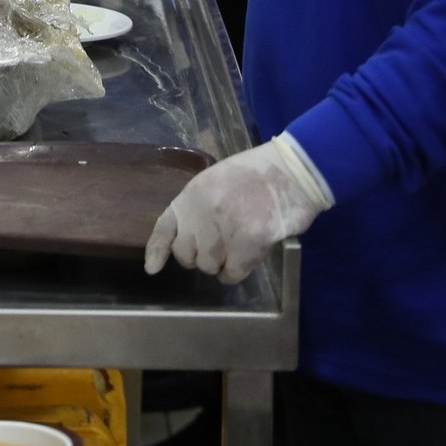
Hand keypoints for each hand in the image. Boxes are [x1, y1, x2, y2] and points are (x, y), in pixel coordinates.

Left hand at [144, 135, 332, 281]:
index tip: (152, 268)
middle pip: (186, 255)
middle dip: (199, 256)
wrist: (292, 171)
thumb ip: (199, 207)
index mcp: (192, 194)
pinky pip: (231, 273)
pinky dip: (237, 271)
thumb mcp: (216, 181)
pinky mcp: (247, 245)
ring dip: (221, 263)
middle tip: (219, 246)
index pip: (164, 227)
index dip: (157, 250)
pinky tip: (247, 257)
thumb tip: (190, 237)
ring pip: (208, 267)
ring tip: (238, 245)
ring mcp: (223, 230)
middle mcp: (202, 214)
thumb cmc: (256, 174)